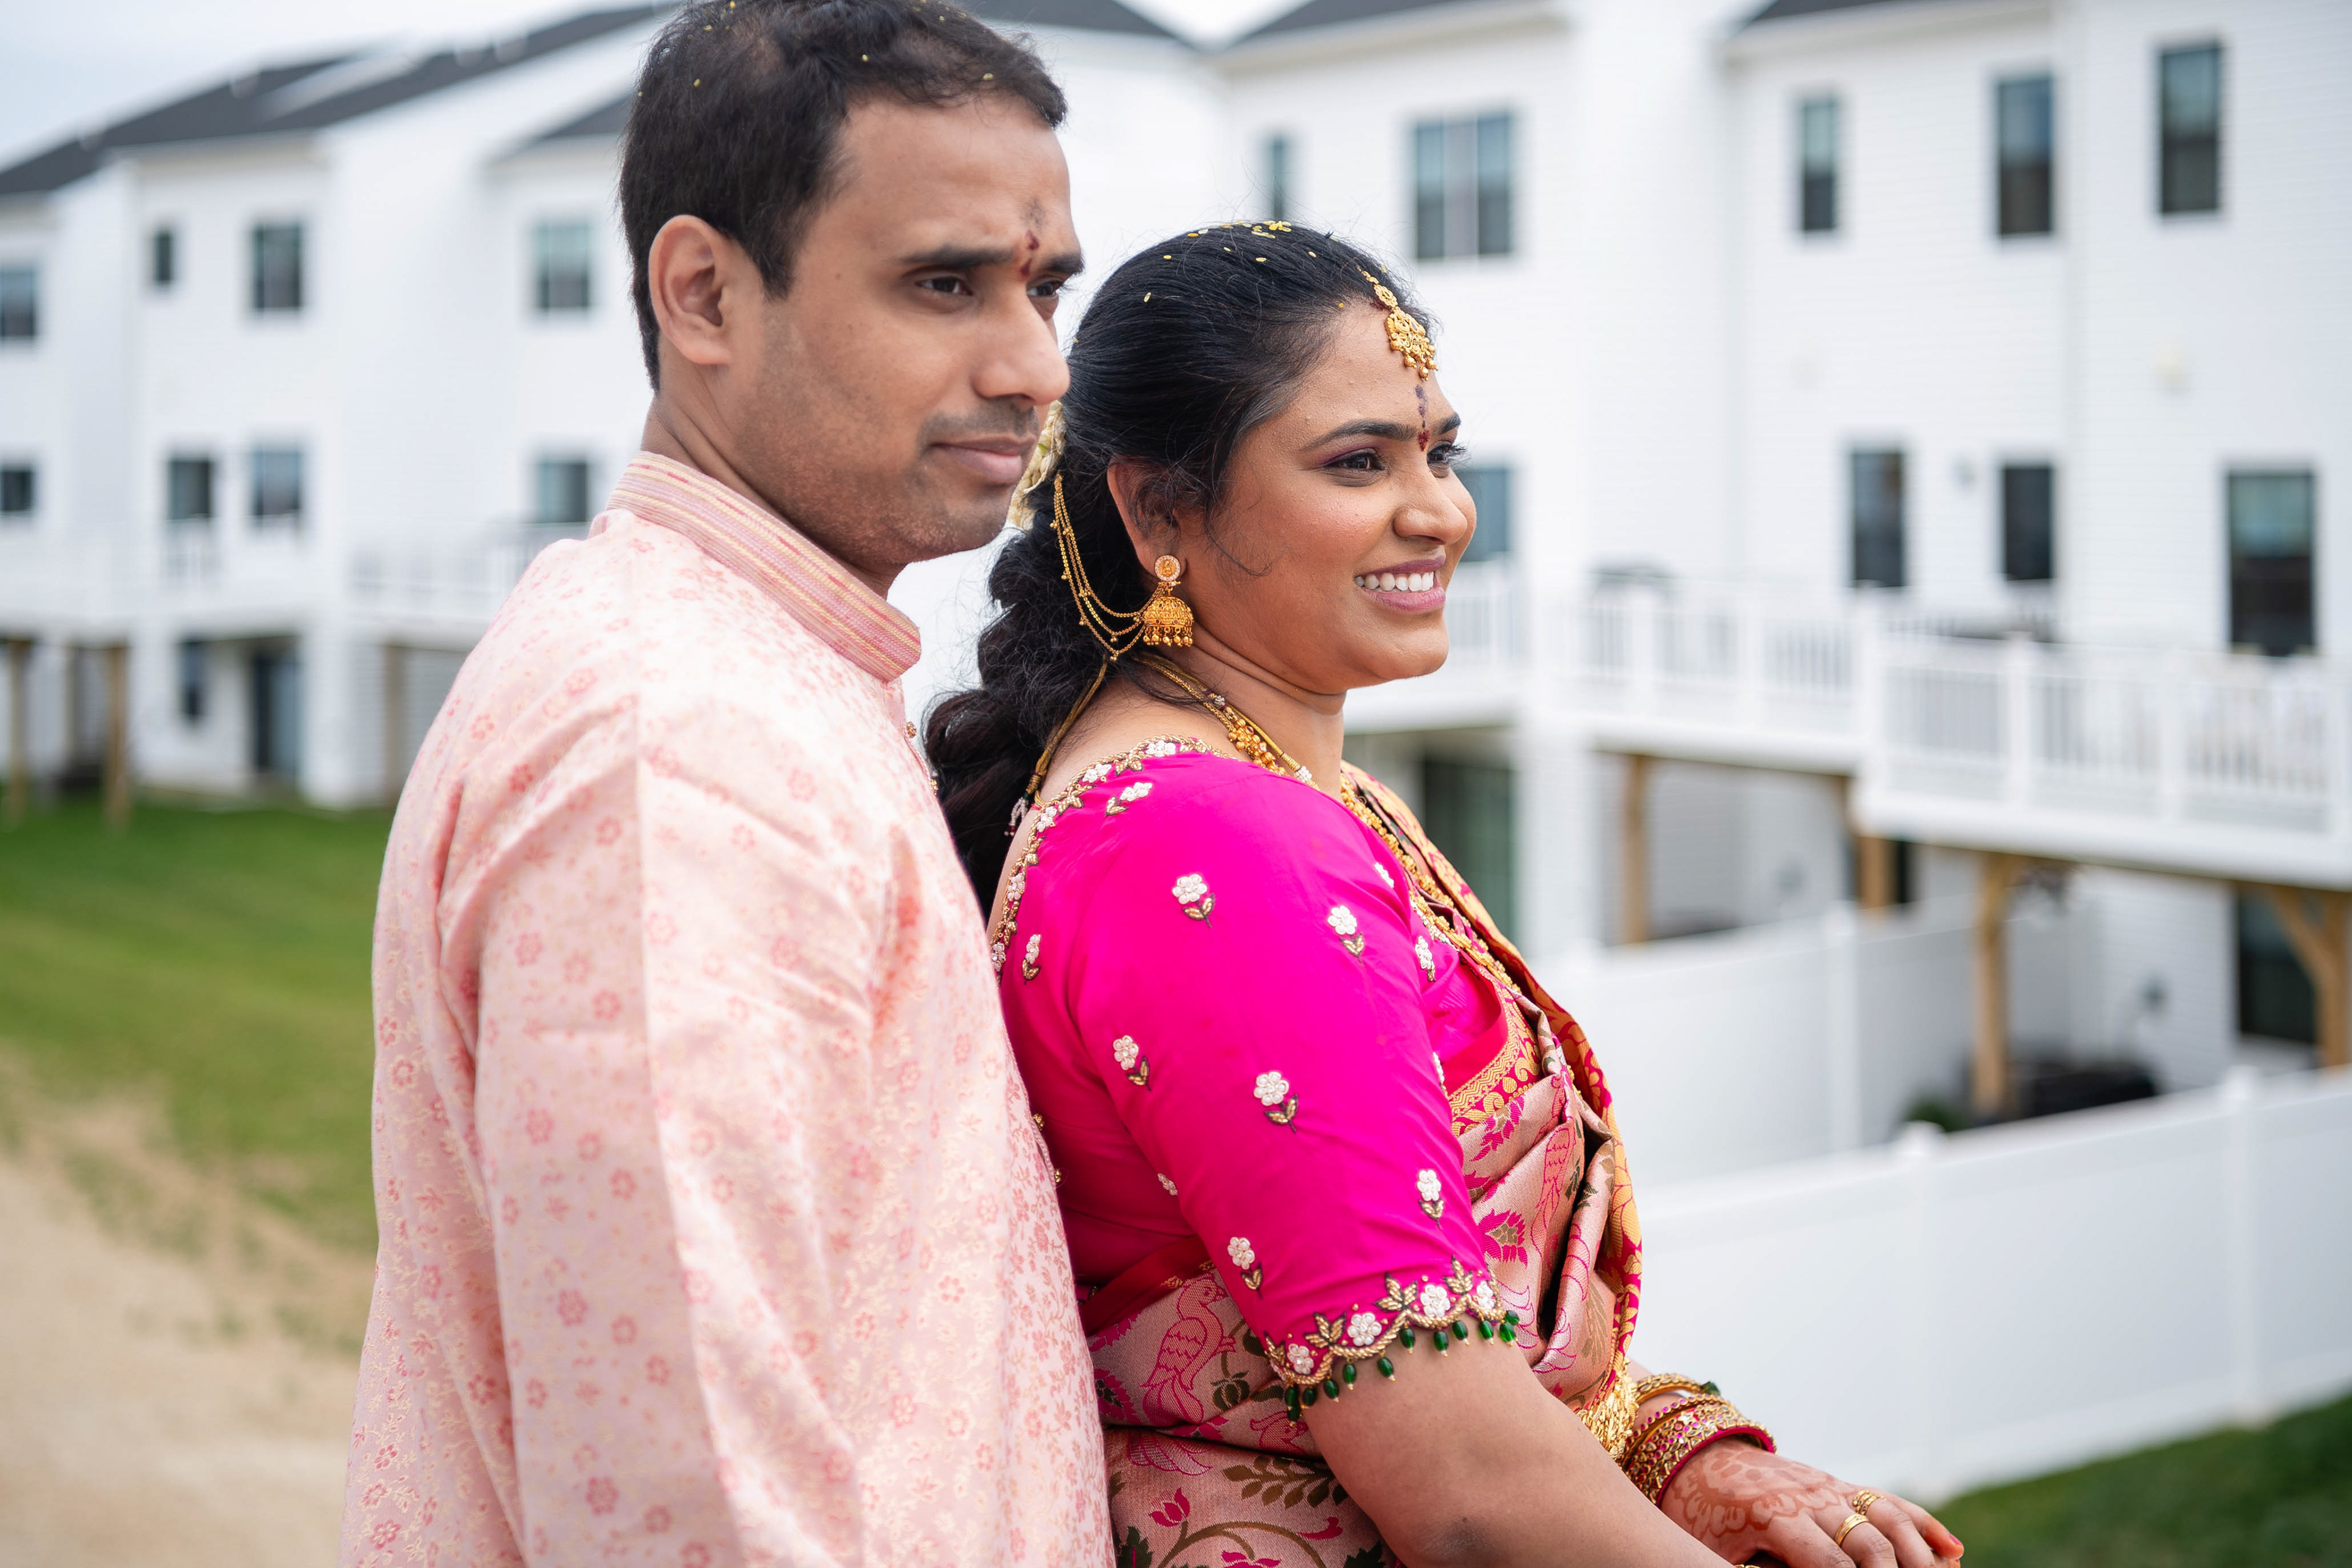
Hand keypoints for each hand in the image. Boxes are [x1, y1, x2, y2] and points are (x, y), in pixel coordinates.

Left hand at [1660, 1441, 1963, 1566]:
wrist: (1695, 1456)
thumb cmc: (1700, 1514)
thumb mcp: (1718, 1549)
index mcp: (1776, 1515)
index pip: (1832, 1566)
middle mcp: (1811, 1497)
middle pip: (1873, 1544)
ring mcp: (1829, 1487)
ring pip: (1890, 1518)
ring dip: (1922, 1554)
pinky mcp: (1838, 1484)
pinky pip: (1887, 1501)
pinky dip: (1923, 1523)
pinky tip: (1951, 1550)